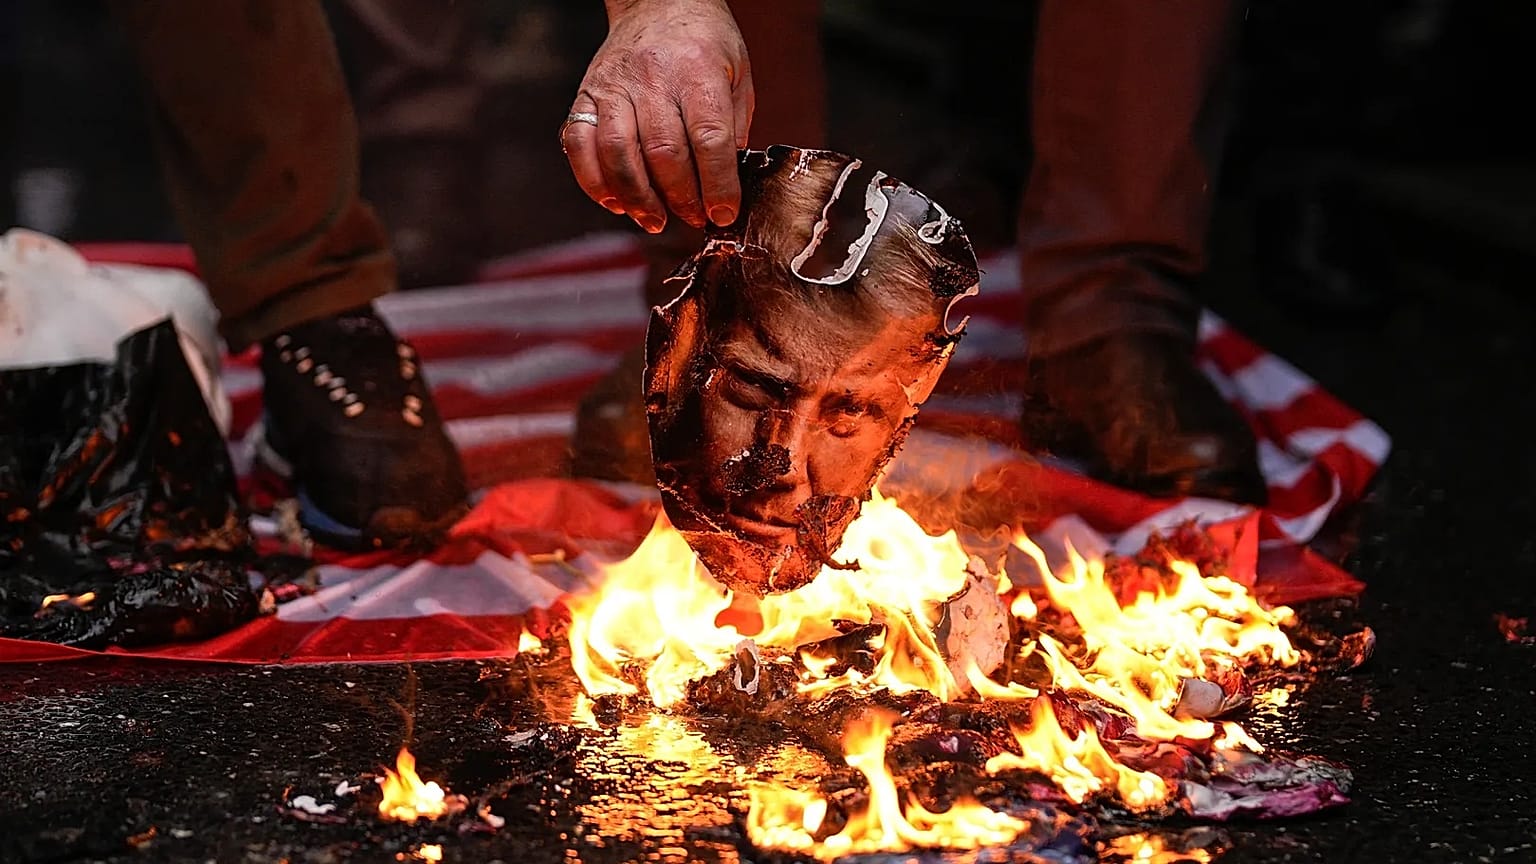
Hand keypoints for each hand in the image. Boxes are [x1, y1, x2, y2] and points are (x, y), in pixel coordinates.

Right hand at [561, 0, 752, 232]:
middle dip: (681, 197)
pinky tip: (616, 201)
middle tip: (693, 217)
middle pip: (663, 152)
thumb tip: (725, 183)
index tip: (723, 213)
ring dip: (638, 197)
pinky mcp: (586, 95)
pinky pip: (579, 145)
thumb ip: (733, 126)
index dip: (717, 184)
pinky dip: (594, 182)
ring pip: (618, 153)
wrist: (657, 0)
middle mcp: (652, 77)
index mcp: (697, 70)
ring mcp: (613, 86)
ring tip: (655, 220)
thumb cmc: (702, 41)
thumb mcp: (736, 74)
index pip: (709, 138)